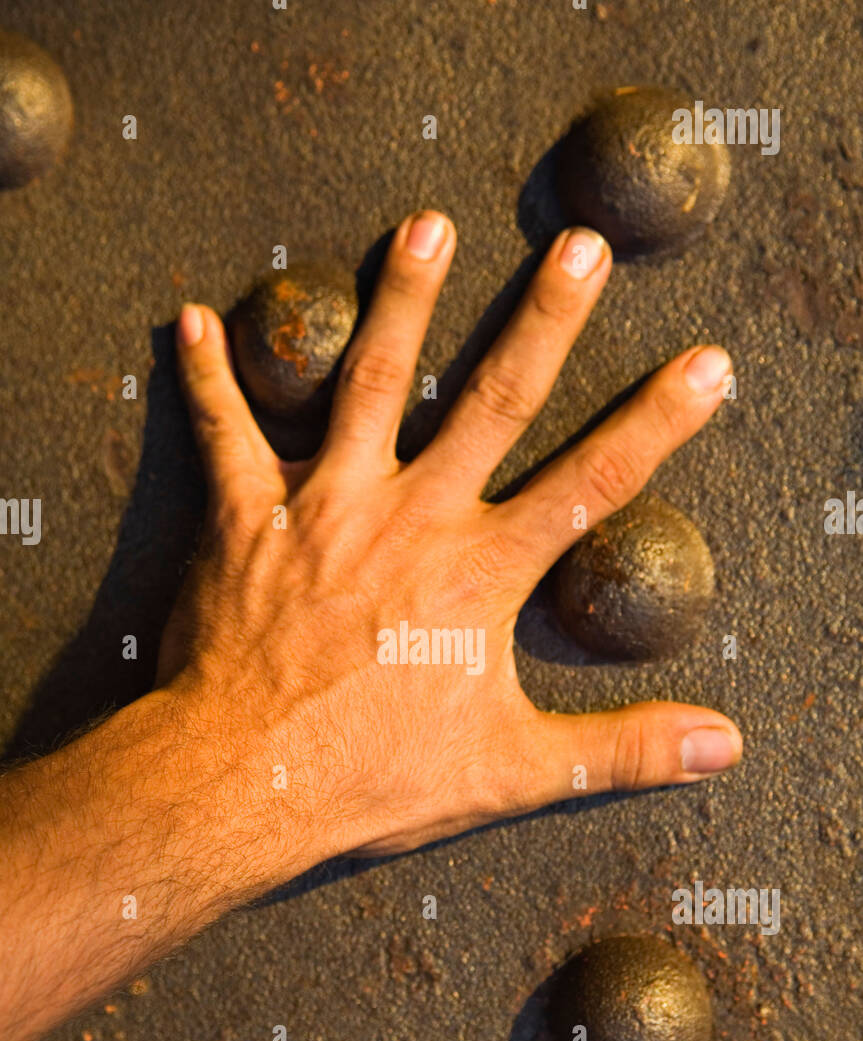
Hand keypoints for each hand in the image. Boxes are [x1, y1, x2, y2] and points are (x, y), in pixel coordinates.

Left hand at [160, 209, 741, 872]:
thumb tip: (719, 746)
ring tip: (425, 227)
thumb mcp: (511, 770)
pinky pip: (225, 432)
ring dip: (400, 301)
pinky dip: (209, 377)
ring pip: (370, 382)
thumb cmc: (370, 776)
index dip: (656, 424)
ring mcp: (326, 505)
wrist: (244, 781)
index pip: (590, 483)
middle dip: (544, 319)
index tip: (703, 365)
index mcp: (480, 571)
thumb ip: (619, 750)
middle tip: (577, 247)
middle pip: (492, 400)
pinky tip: (195, 322)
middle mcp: (412, 517)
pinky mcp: (246, 518)